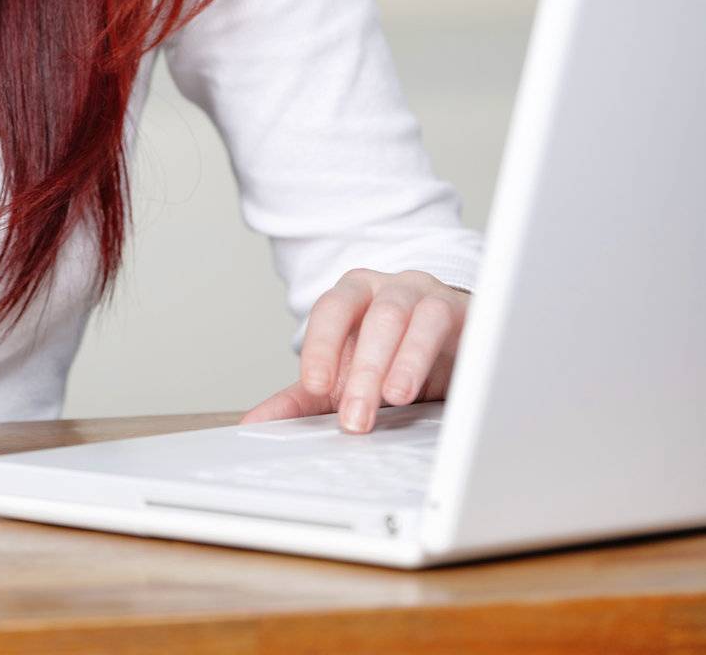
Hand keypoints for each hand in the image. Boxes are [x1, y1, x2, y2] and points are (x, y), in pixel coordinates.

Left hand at [239, 269, 470, 434]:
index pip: (331, 309)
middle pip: (374, 318)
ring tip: (393, 398)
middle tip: (354, 417)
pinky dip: (438, 352)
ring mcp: (427, 296)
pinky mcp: (460, 313)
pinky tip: (434, 383)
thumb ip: (301, 400)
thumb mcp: (345, 379)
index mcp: (353, 297)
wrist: (450, 344)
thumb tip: (252, 425)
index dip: (321, 344)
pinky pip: (449, 323)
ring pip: (411, 315)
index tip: (314, 384)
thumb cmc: (391, 357)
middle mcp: (389, 289)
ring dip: (401, 360)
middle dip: (363, 369)